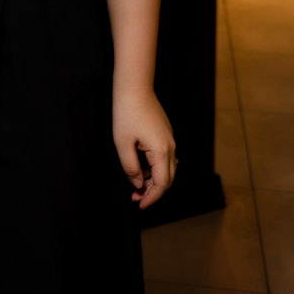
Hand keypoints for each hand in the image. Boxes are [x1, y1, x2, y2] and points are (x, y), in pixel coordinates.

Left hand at [113, 86, 176, 208]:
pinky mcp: (165, 135)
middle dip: (153, 192)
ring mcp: (170, 140)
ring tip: (135, 184)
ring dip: (154, 180)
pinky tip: (140, 168)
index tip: (140, 205)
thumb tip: (138, 184)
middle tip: (135, 198)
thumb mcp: (122, 144)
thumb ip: (131, 167)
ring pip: (167, 169)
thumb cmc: (126, 113)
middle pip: (168, 179)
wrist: (135, 88)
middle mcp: (171, 147)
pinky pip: (164, 158)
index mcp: (162, 151)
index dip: (152, 197)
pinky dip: (154, 168)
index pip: (162, 184)